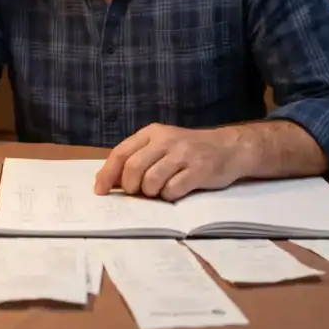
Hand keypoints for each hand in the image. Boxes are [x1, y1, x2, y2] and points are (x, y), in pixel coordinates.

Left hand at [93, 124, 247, 200]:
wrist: (228, 148)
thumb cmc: (188, 150)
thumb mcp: (161, 146)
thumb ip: (137, 159)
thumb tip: (109, 181)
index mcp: (152, 132)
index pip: (121, 152)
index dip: (108, 173)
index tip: (100, 190)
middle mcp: (166, 140)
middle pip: (133, 168)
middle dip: (130, 186)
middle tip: (137, 193)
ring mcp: (183, 155)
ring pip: (151, 181)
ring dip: (151, 192)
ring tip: (159, 190)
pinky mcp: (198, 170)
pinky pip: (173, 190)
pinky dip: (169, 196)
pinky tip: (175, 192)